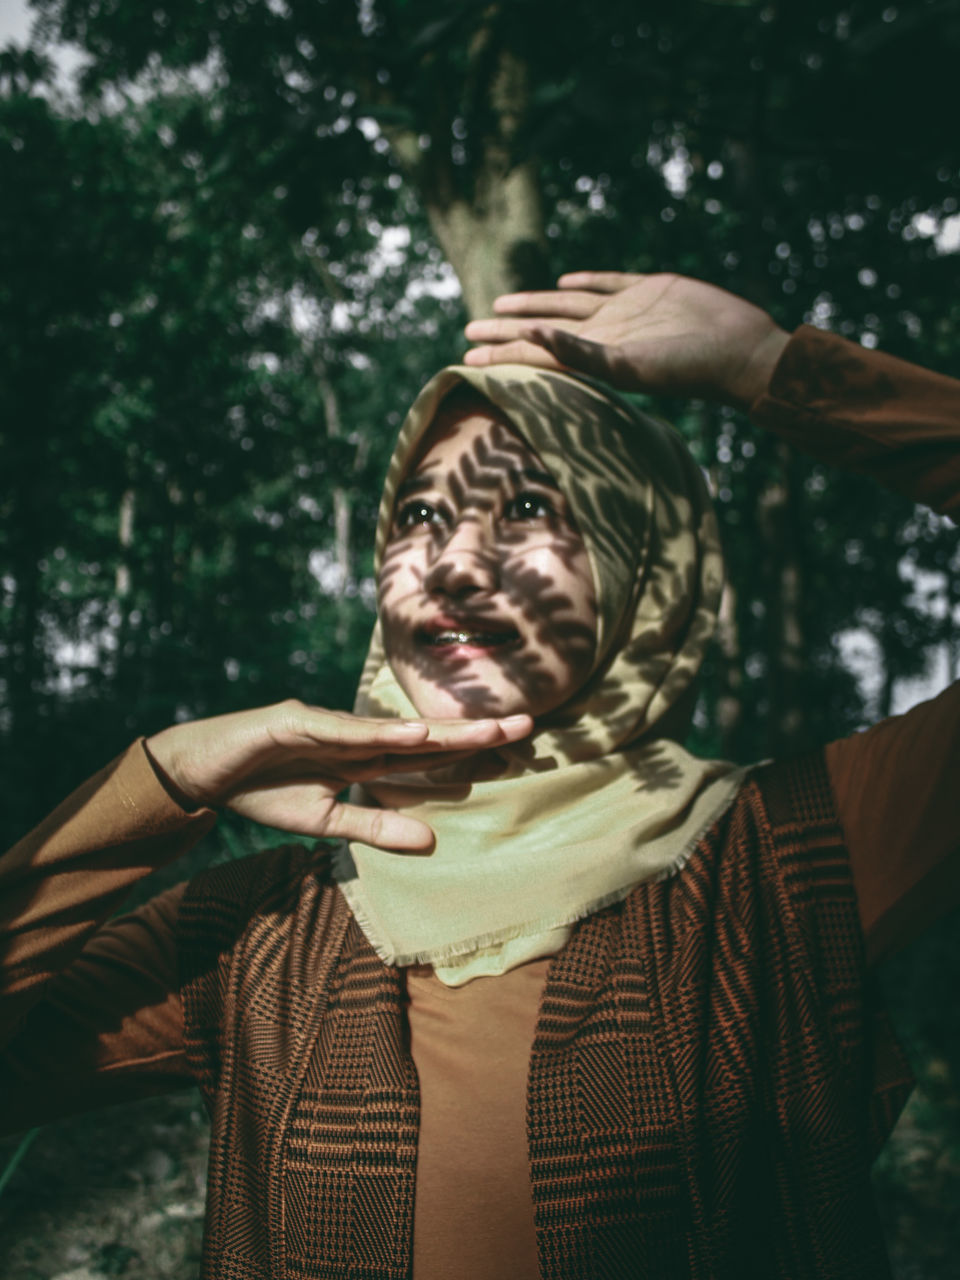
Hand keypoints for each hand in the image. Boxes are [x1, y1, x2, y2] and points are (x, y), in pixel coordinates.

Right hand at [146, 700, 531, 850]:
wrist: (201, 771)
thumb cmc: (263, 789)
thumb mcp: (326, 821)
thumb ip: (376, 826)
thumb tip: (432, 841)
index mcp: (364, 758)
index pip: (427, 759)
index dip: (469, 757)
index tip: (518, 758)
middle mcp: (354, 736)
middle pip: (425, 737)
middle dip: (475, 733)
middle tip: (528, 727)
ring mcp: (328, 724)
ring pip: (394, 728)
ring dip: (442, 730)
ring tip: (490, 730)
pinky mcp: (295, 720)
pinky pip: (343, 730)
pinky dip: (379, 732)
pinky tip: (416, 733)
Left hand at [464, 271, 789, 410]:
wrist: (737, 349)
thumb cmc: (684, 368)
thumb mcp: (626, 365)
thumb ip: (578, 353)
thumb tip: (531, 337)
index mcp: (593, 354)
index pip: (535, 354)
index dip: (500, 354)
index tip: (466, 358)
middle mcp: (603, 333)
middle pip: (542, 329)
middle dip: (505, 330)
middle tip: (469, 329)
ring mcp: (626, 310)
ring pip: (567, 305)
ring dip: (534, 304)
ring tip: (501, 306)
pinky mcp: (650, 288)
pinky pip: (608, 283)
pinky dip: (585, 282)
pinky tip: (564, 283)